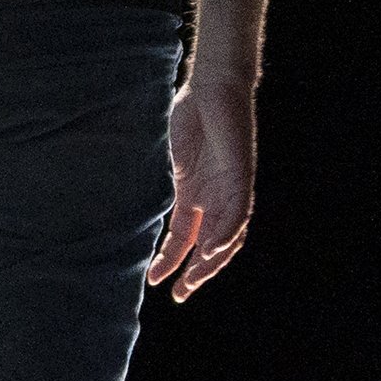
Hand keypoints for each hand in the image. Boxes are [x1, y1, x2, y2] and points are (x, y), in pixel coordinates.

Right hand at [148, 71, 257, 297]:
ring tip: (194, 279)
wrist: (214, 86)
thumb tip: (140, 207)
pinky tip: (211, 249)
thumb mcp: (172, 160)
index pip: (185, 239)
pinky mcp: (240, 177)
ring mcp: (230, 189)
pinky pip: (238, 213)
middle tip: (180, 294)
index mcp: (196, 196)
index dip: (171, 261)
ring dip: (212, 261)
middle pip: (210, 246)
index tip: (155, 281)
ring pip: (227, 237)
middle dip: (195, 272)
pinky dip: (226, 233)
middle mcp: (216, 198)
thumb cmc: (191, 115)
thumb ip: (166, 187)